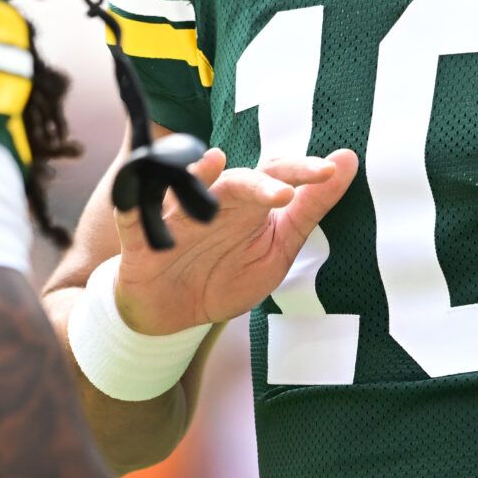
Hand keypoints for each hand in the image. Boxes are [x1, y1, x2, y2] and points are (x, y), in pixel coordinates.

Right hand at [114, 147, 358, 336]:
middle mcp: (212, 203)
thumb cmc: (224, 275)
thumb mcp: (277, 249)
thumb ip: (310, 209)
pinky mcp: (141, 244)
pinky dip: (131, 206)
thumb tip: (346, 161)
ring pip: (183, 192)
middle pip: (235, 182)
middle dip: (259, 183)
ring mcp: (176, 221)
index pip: (276, 177)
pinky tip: (135, 197)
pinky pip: (133, 220)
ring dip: (197, 179)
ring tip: (214, 165)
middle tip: (284, 193)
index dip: (302, 172)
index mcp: (247, 205)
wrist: (171, 316)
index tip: (331, 169)